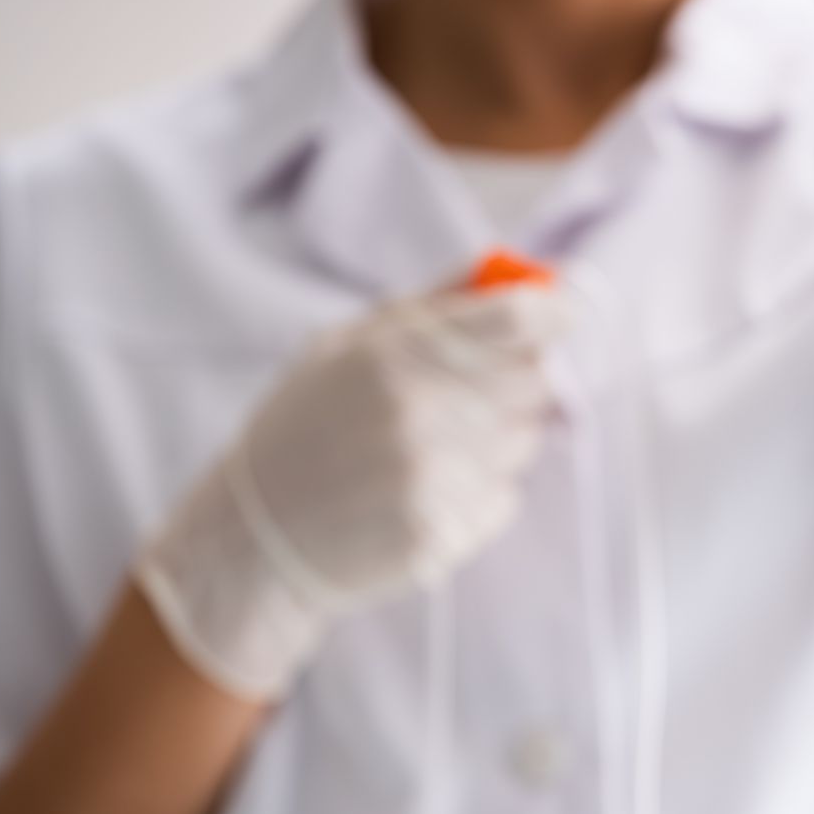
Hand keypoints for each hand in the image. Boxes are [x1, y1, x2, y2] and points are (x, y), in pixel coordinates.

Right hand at [136, 283, 560, 699]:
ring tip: (433, 446)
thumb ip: (433, 306)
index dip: (553, 312)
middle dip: (520, 378)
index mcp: (394, 354)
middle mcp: (420, 412)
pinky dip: (482, 491)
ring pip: (524, 440)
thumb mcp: (345, 346)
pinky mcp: (442, 533)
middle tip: (476, 390)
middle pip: (535, 379)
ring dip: (499, 438)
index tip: (560, 314)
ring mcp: (433, 478)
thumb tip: (516, 274)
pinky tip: (427, 491)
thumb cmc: (304, 429)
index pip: (516, 320)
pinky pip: (505, 497)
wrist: (252, 539)